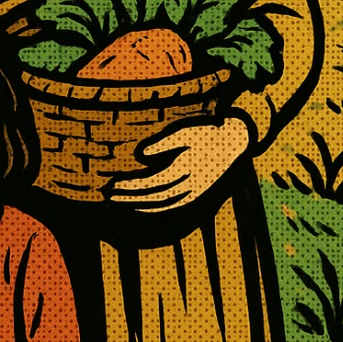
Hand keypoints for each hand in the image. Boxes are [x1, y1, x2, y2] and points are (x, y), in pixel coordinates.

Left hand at [108, 115, 251, 212]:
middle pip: (154, 197)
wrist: (233, 143)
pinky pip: (171, 206)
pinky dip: (154, 208)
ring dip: (139, 205)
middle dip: (130, 197)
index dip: (132, 186)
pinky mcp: (196, 195)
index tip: (114, 183)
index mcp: (186, 169)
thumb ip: (164, 143)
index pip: (153, 182)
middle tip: (109, 195)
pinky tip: (140, 205)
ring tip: (119, 201)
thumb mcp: (185, 132)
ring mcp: (194, 193)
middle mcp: (190, 186)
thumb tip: (141, 153)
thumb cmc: (206, 133)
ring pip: (162, 205)